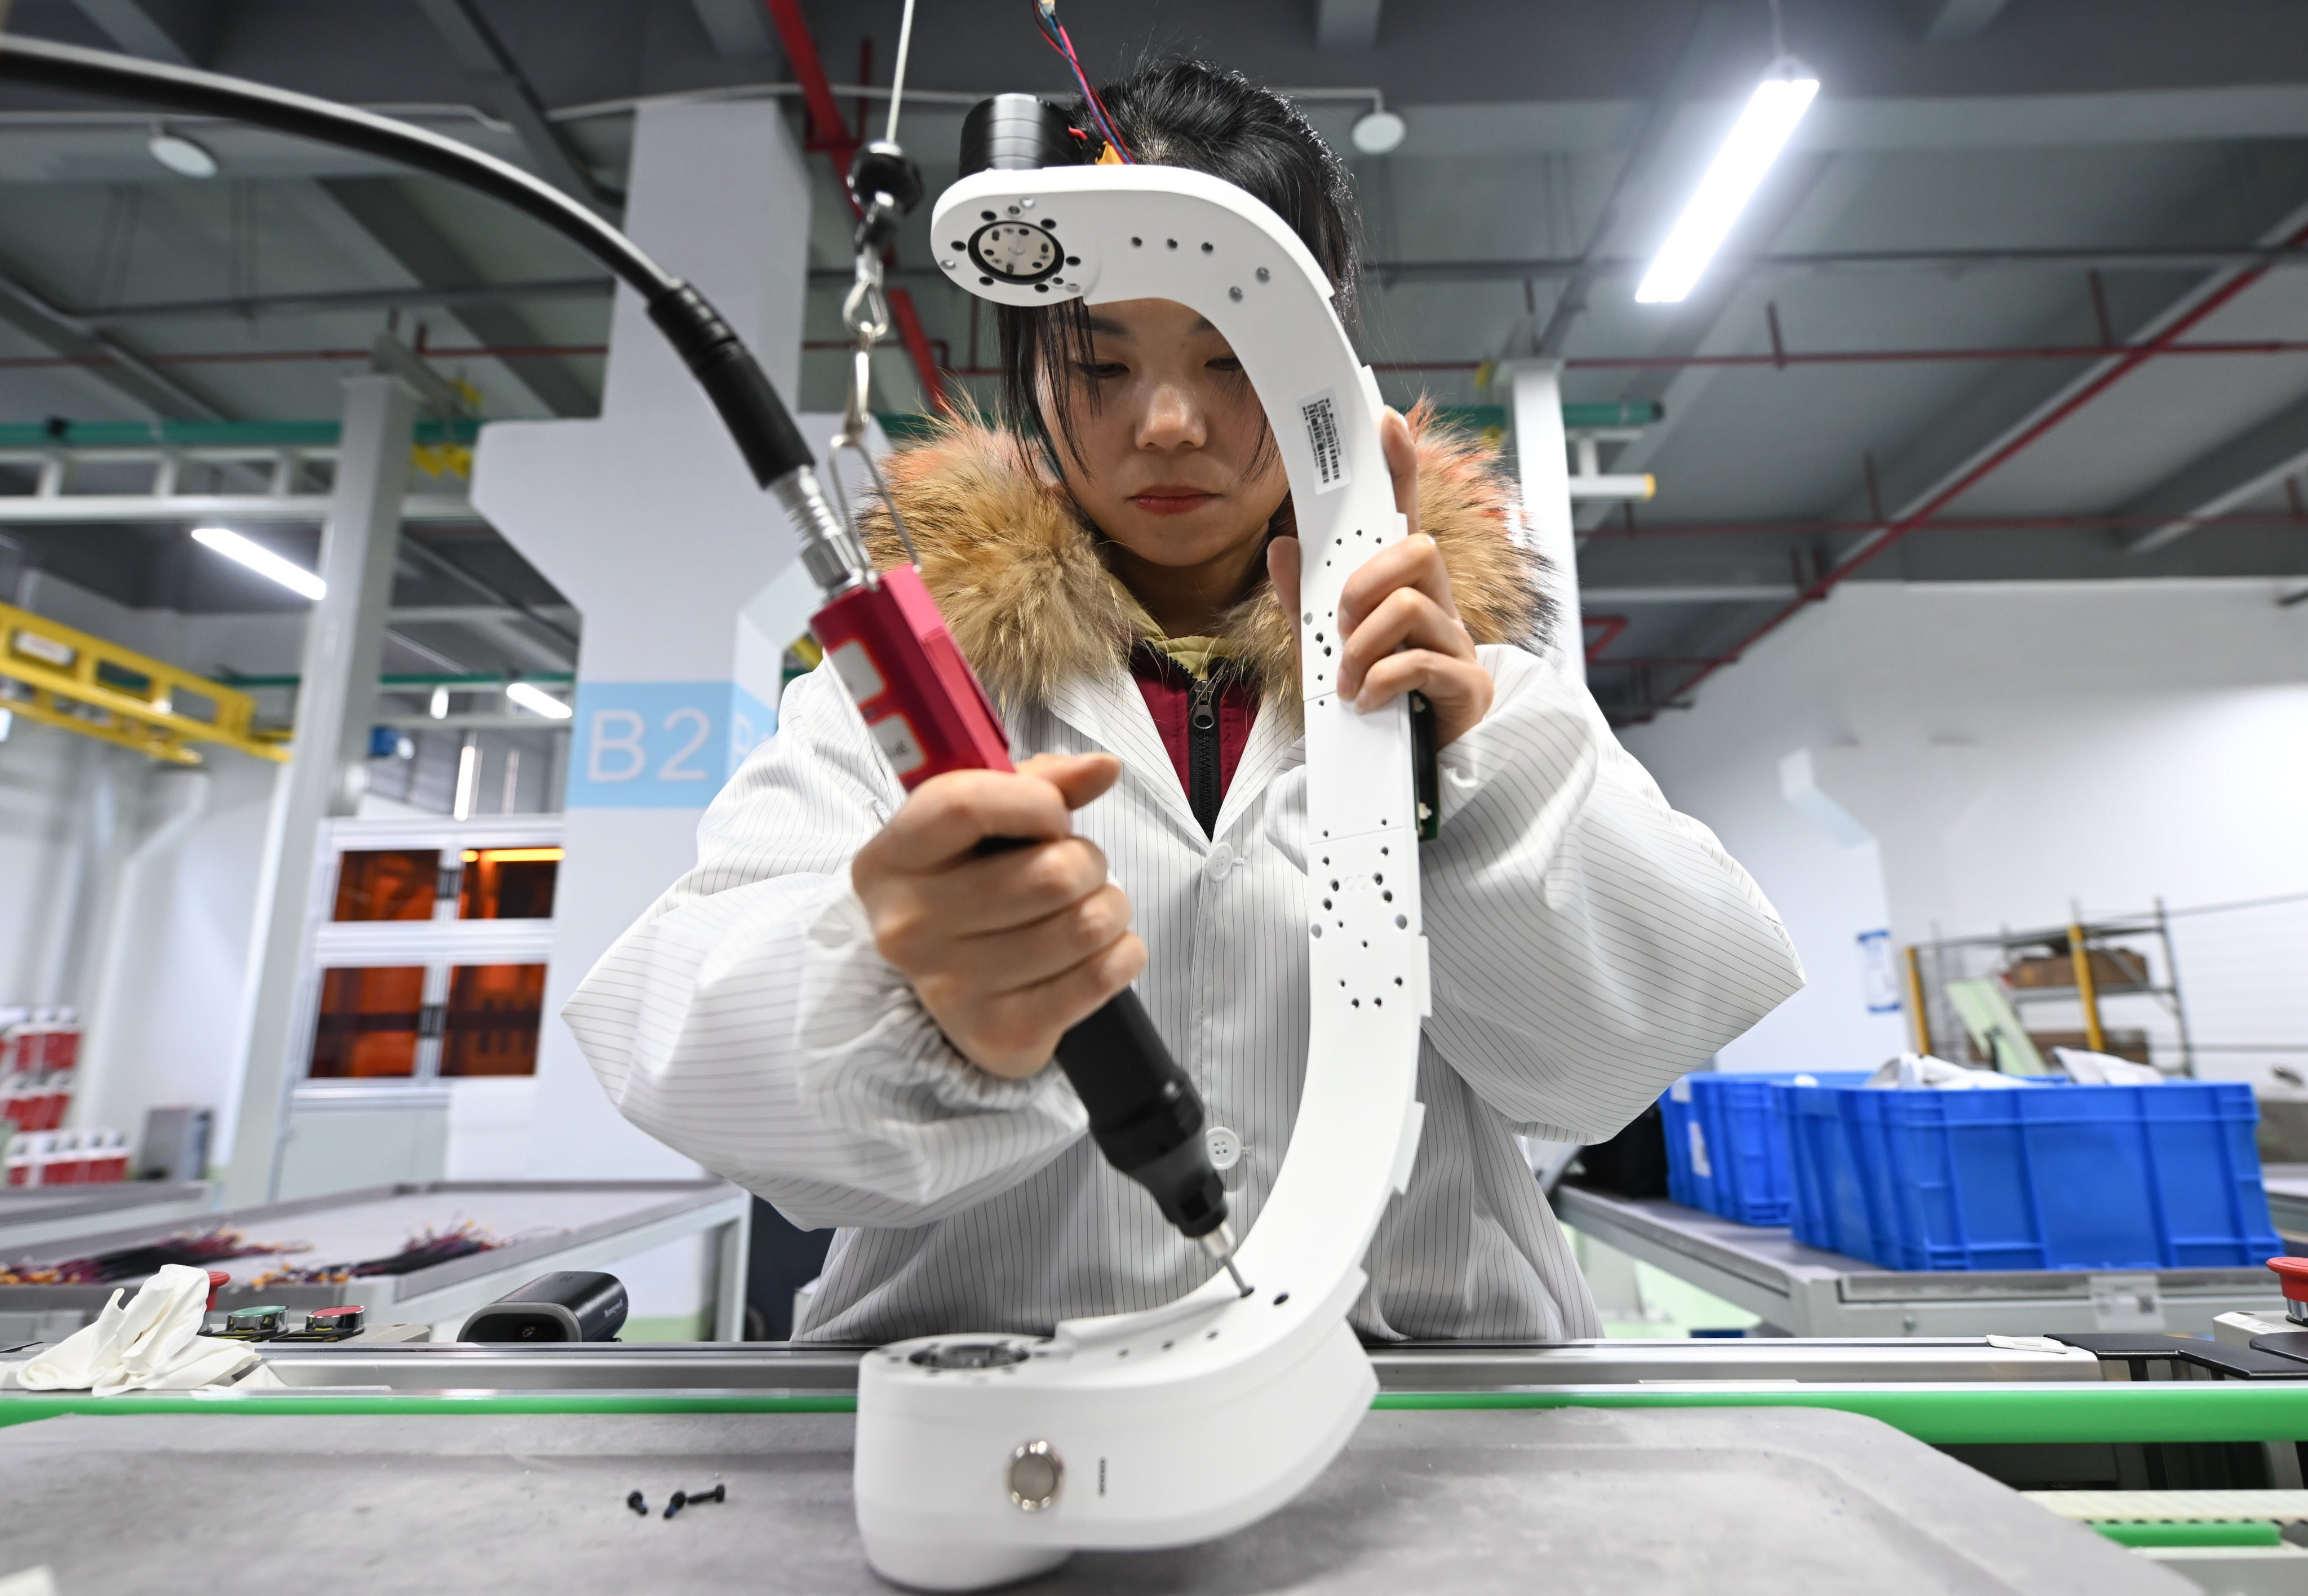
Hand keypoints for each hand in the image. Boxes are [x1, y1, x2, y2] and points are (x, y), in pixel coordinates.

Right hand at [851, 753, 1143, 1078]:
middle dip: (1088, 862)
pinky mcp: (1000, 1033)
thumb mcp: (982, 825)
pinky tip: (1100, 950)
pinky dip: (1123, 954)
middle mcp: (909, 928)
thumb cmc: (970, 886)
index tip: (1054, 815)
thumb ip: (1039, 784)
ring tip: (1088, 909)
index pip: (965, 806)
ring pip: (1086, 925)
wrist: (949, 990)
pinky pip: (1102, 976)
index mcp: (889, 862)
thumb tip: (1104, 767)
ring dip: (1111, 908)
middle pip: (1050, 874)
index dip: (1037, 802)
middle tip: (1077, 871)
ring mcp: (952, 989)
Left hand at [1266, 408, 1493, 746]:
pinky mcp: (1467, 683)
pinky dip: (1382, 681)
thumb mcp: (1324, 649)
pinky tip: (1368, 701)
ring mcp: (1458, 642)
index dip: (1399, 467)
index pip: (1404, 516)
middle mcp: (1439, 606)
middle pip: (1418, 549)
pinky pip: (1421, 661)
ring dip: (1364, 644)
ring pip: (1411, 603)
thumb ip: (1304, 602)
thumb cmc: (1376, 699)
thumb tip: (1280, 548)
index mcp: (1406, 590)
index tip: (1383, 421)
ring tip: (1350, 680)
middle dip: (1365, 584)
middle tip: (1343, 625)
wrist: (1410, 770)